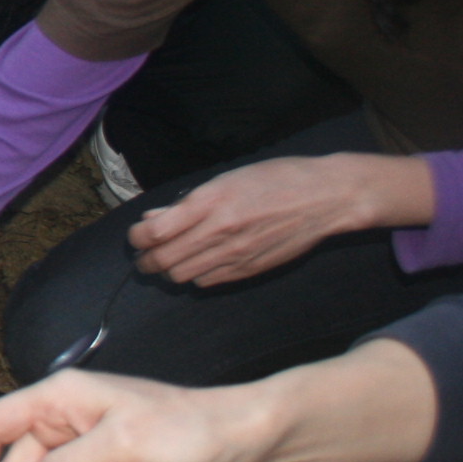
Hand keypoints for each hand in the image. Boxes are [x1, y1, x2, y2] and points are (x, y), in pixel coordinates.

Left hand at [129, 152, 431, 286]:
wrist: (325, 198)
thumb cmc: (276, 179)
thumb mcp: (226, 180)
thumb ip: (187, 204)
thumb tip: (152, 220)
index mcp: (209, 203)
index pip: (154, 233)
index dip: (137, 237)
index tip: (137, 234)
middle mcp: (219, 232)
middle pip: (163, 262)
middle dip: (145, 260)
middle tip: (143, 254)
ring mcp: (235, 255)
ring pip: (182, 277)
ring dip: (168, 271)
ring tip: (168, 259)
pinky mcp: (249, 271)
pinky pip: (207, 283)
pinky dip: (194, 276)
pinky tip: (197, 263)